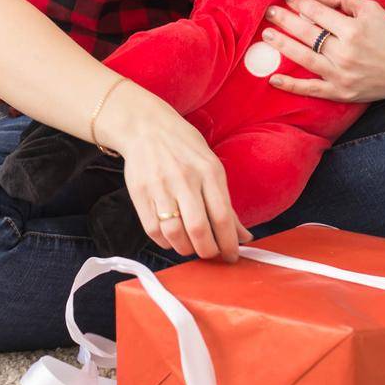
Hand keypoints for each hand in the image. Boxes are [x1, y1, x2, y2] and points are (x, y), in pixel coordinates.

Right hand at [95, 85, 253, 261]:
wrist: (146, 127)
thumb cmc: (184, 148)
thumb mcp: (211, 167)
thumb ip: (226, 204)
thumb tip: (244, 236)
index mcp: (208, 172)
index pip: (222, 217)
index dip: (229, 243)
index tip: (232, 256)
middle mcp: (185, 179)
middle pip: (199, 230)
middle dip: (208, 251)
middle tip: (210, 254)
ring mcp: (160, 187)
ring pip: (175, 234)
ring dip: (185, 249)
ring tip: (191, 247)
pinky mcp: (140, 194)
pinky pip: (153, 230)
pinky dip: (165, 242)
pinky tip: (172, 238)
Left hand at [260, 0, 384, 102]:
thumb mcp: (373, 10)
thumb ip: (343, 1)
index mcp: (354, 29)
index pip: (318, 12)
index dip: (301, 3)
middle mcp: (346, 52)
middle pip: (307, 33)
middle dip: (285, 20)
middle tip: (270, 11)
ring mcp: (342, 75)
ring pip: (304, 58)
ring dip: (282, 45)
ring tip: (266, 35)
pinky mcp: (342, 92)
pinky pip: (312, 89)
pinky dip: (292, 85)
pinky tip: (273, 78)